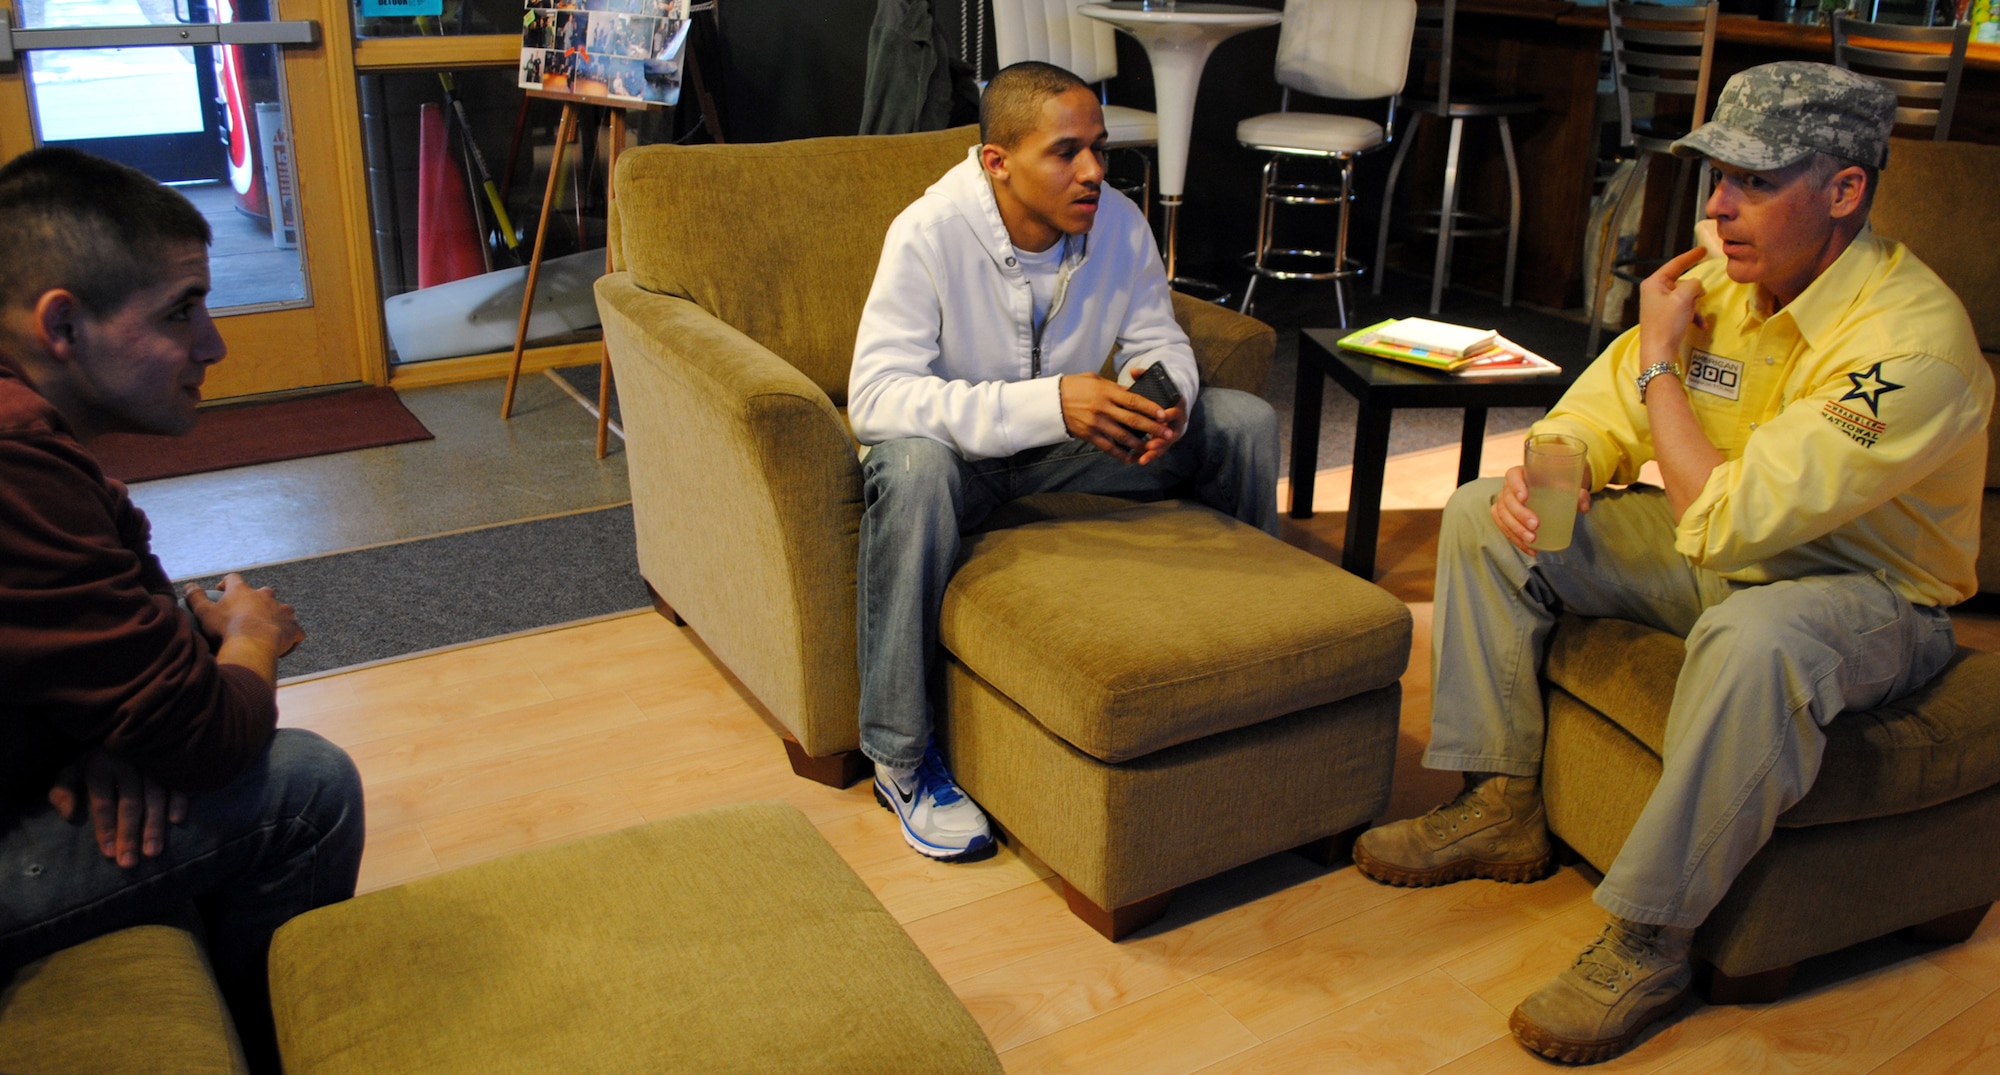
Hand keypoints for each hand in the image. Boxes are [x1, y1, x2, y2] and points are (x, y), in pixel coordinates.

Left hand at [48, 751, 187, 867]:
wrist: (131, 724)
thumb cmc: (99, 757)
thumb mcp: (74, 769)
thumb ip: (63, 790)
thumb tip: (69, 815)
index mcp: (99, 764)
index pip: (102, 802)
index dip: (105, 829)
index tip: (109, 855)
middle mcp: (127, 762)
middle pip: (129, 803)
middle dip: (129, 835)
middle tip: (129, 863)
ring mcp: (153, 760)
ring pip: (155, 797)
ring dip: (154, 826)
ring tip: (153, 852)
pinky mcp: (173, 758)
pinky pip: (178, 782)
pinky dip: (178, 801)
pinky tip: (177, 821)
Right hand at [184, 574, 303, 685]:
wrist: (253, 644)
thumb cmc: (226, 628)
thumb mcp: (205, 612)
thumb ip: (195, 597)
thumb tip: (188, 586)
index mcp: (243, 591)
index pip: (233, 579)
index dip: (226, 584)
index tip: (221, 593)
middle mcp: (266, 596)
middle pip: (263, 593)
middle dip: (257, 601)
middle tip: (247, 616)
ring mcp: (282, 611)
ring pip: (282, 610)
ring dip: (276, 617)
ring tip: (267, 631)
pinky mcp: (294, 628)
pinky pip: (296, 631)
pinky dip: (291, 636)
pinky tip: (284, 646)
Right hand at [1059, 373, 1176, 463]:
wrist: (1051, 401)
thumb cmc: (1074, 387)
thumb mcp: (1094, 380)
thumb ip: (1114, 387)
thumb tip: (1131, 393)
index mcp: (1106, 392)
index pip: (1134, 401)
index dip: (1151, 408)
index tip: (1164, 415)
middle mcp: (1103, 408)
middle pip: (1133, 420)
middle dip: (1152, 428)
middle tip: (1167, 434)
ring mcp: (1096, 423)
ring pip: (1123, 436)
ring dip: (1140, 444)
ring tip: (1152, 448)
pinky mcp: (1088, 435)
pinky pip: (1107, 446)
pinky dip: (1120, 454)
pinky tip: (1130, 458)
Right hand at [1491, 465, 1590, 555]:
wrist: (1555, 490)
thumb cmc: (1560, 484)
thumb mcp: (1570, 485)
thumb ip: (1579, 494)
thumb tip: (1583, 506)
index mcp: (1522, 473)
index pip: (1512, 476)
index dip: (1515, 487)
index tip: (1525, 498)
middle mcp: (1509, 487)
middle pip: (1507, 500)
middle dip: (1519, 515)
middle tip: (1536, 525)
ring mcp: (1505, 503)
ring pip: (1503, 516)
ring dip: (1516, 530)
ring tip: (1532, 540)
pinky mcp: (1506, 517)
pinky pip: (1504, 528)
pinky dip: (1515, 540)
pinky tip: (1529, 549)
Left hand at [1638, 246, 1707, 368]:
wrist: (1659, 352)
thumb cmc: (1668, 323)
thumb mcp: (1684, 298)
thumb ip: (1694, 284)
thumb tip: (1696, 288)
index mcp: (1654, 282)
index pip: (1676, 263)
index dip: (1691, 256)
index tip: (1704, 249)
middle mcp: (1654, 291)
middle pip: (1683, 283)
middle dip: (1693, 294)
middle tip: (1692, 305)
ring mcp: (1659, 304)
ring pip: (1686, 297)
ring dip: (1694, 307)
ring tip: (1692, 318)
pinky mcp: (1664, 316)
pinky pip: (1683, 309)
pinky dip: (1692, 316)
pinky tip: (1700, 326)